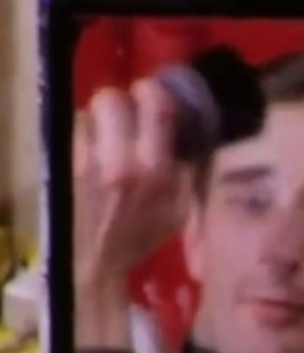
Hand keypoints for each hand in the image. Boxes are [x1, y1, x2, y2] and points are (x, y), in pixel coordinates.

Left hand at [74, 79, 193, 290]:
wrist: (97, 260)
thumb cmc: (141, 236)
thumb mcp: (178, 210)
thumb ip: (187, 171)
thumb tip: (187, 133)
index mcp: (155, 169)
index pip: (154, 103)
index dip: (151, 92)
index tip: (151, 100)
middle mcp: (121, 159)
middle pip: (113, 98)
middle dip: (121, 103)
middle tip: (127, 117)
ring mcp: (89, 160)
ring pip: (90, 111)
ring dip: (100, 119)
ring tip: (107, 136)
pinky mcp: (68, 163)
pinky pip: (76, 128)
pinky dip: (85, 132)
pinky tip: (91, 149)